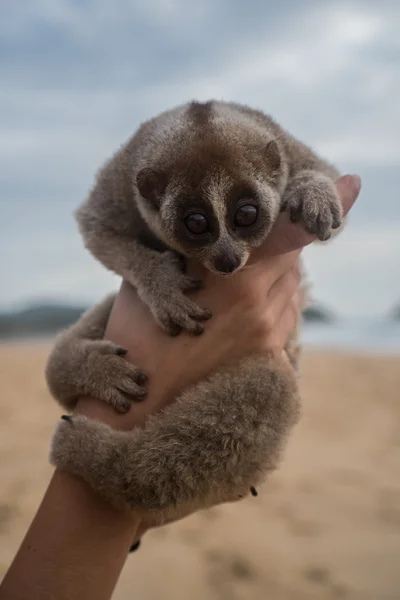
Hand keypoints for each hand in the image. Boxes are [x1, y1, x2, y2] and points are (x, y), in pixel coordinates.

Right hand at [76, 174, 360, 432]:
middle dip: (274, 253)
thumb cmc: (138, 338)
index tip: (351, 184)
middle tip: (248, 258)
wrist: (140, 402)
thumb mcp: (150, 282)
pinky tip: (245, 320)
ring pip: (291, 290)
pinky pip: (286, 321)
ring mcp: (267, 332)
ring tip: (239, 295)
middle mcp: (257, 299)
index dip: (324, 204)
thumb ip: (182, 254)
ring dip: (276, 282)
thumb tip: (200, 240)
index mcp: (230, 271)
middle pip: (290, 260)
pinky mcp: (269, 359)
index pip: (289, 231)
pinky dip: (275, 311)